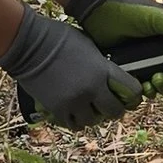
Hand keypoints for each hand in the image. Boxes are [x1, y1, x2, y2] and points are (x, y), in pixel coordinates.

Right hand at [0, 8, 138, 127]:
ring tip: (87, 107)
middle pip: (114, 111)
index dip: (133, 95)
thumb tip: (110, 75)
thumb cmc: (59, 38)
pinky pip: (73, 124)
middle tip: (108, 105)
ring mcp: (74, 101)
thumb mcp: (90, 46)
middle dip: (114, 109)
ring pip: (93, 121)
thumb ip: (102, 65)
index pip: (133, 91)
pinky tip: (73, 112)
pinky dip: (75, 120)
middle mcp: (92, 89)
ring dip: (92, 115)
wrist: (29, 44)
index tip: (128, 94)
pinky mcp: (57, 109)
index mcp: (103, 70)